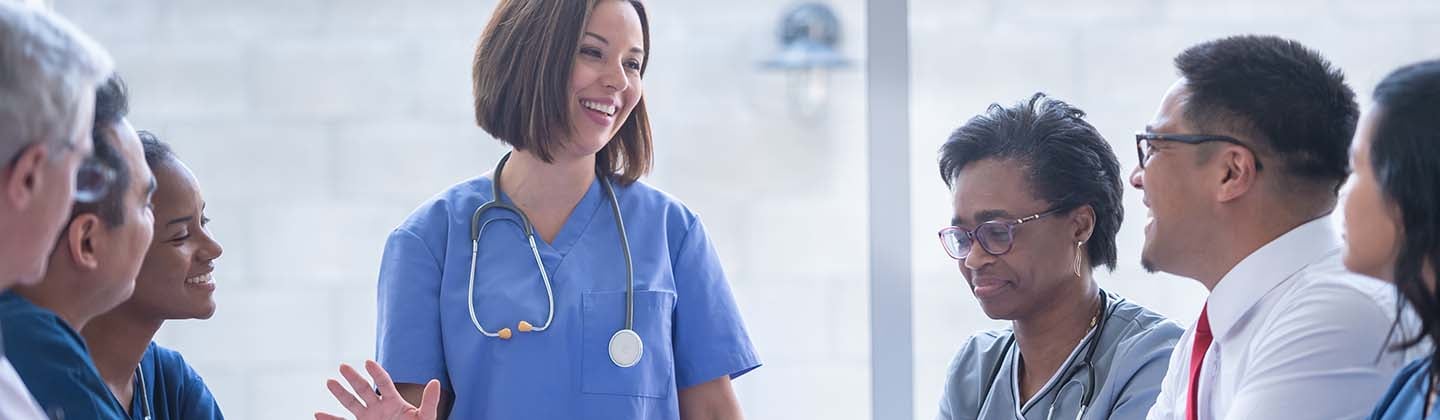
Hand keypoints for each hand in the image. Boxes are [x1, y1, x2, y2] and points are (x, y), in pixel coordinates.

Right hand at [315, 360, 441, 419]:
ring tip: (330, 381)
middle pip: (363, 389)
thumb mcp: (426, 417)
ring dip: (340, 393)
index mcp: (393, 402)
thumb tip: (435, 382)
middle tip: (343, 366)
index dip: (376, 372)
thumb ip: (429, 402)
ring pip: (351, 403)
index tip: (368, 362)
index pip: (383, 382)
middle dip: (353, 378)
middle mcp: (378, 408)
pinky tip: (318, 414)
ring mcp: (367, 418)